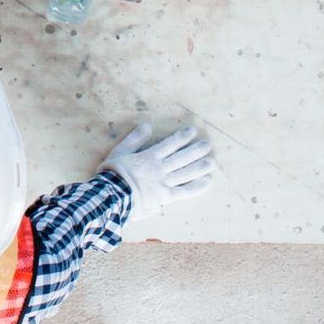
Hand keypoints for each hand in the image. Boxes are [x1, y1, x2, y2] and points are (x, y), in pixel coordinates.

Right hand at [99, 123, 214, 219]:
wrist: (112, 196)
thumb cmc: (112, 174)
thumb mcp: (120, 152)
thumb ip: (134, 139)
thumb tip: (146, 125)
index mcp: (149, 157)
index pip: (170, 144)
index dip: (182, 137)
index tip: (192, 131)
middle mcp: (160, 169)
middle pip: (182, 157)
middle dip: (195, 150)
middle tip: (207, 145)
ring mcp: (164, 183)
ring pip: (186, 173)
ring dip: (200, 166)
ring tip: (211, 162)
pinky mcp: (165, 197)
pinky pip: (185, 191)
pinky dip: (197, 186)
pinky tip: (207, 182)